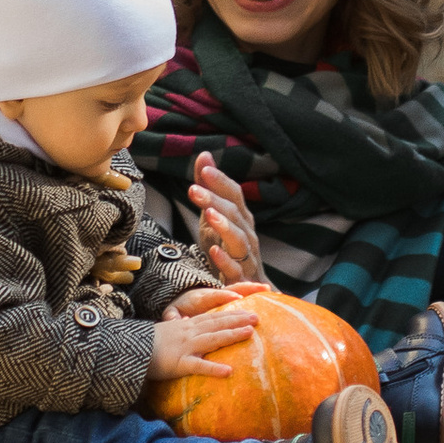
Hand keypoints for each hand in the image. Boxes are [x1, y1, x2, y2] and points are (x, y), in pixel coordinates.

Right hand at [148, 294, 258, 380]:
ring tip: (250, 333)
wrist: (129, 349)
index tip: (248, 310)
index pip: (213, 316)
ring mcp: (185, 347)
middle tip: (258, 317)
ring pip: (213, 339)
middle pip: (217, 324)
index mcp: (186, 325)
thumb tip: (190, 323)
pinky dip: (214, 369)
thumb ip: (181, 328)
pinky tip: (229, 372)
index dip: (231, 313)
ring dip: (232, 335)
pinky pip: (199, 366)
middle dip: (238, 320)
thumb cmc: (146, 343)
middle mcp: (189, 333)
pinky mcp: (179, 363)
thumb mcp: (167, 331)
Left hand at [188, 157, 266, 283]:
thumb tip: (205, 155)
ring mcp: (246, 257)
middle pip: (235, 214)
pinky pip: (235, 269)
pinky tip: (214, 251)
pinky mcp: (240, 279)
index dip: (220, 181)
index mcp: (241, 218)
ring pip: (239, 239)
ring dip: (225, 226)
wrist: (249, 288)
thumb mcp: (214, 217)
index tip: (204, 169)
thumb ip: (210, 188)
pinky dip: (225, 260)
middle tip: (194, 190)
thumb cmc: (228, 249)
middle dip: (216, 200)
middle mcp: (247, 234)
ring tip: (209, 215)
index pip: (234, 195)